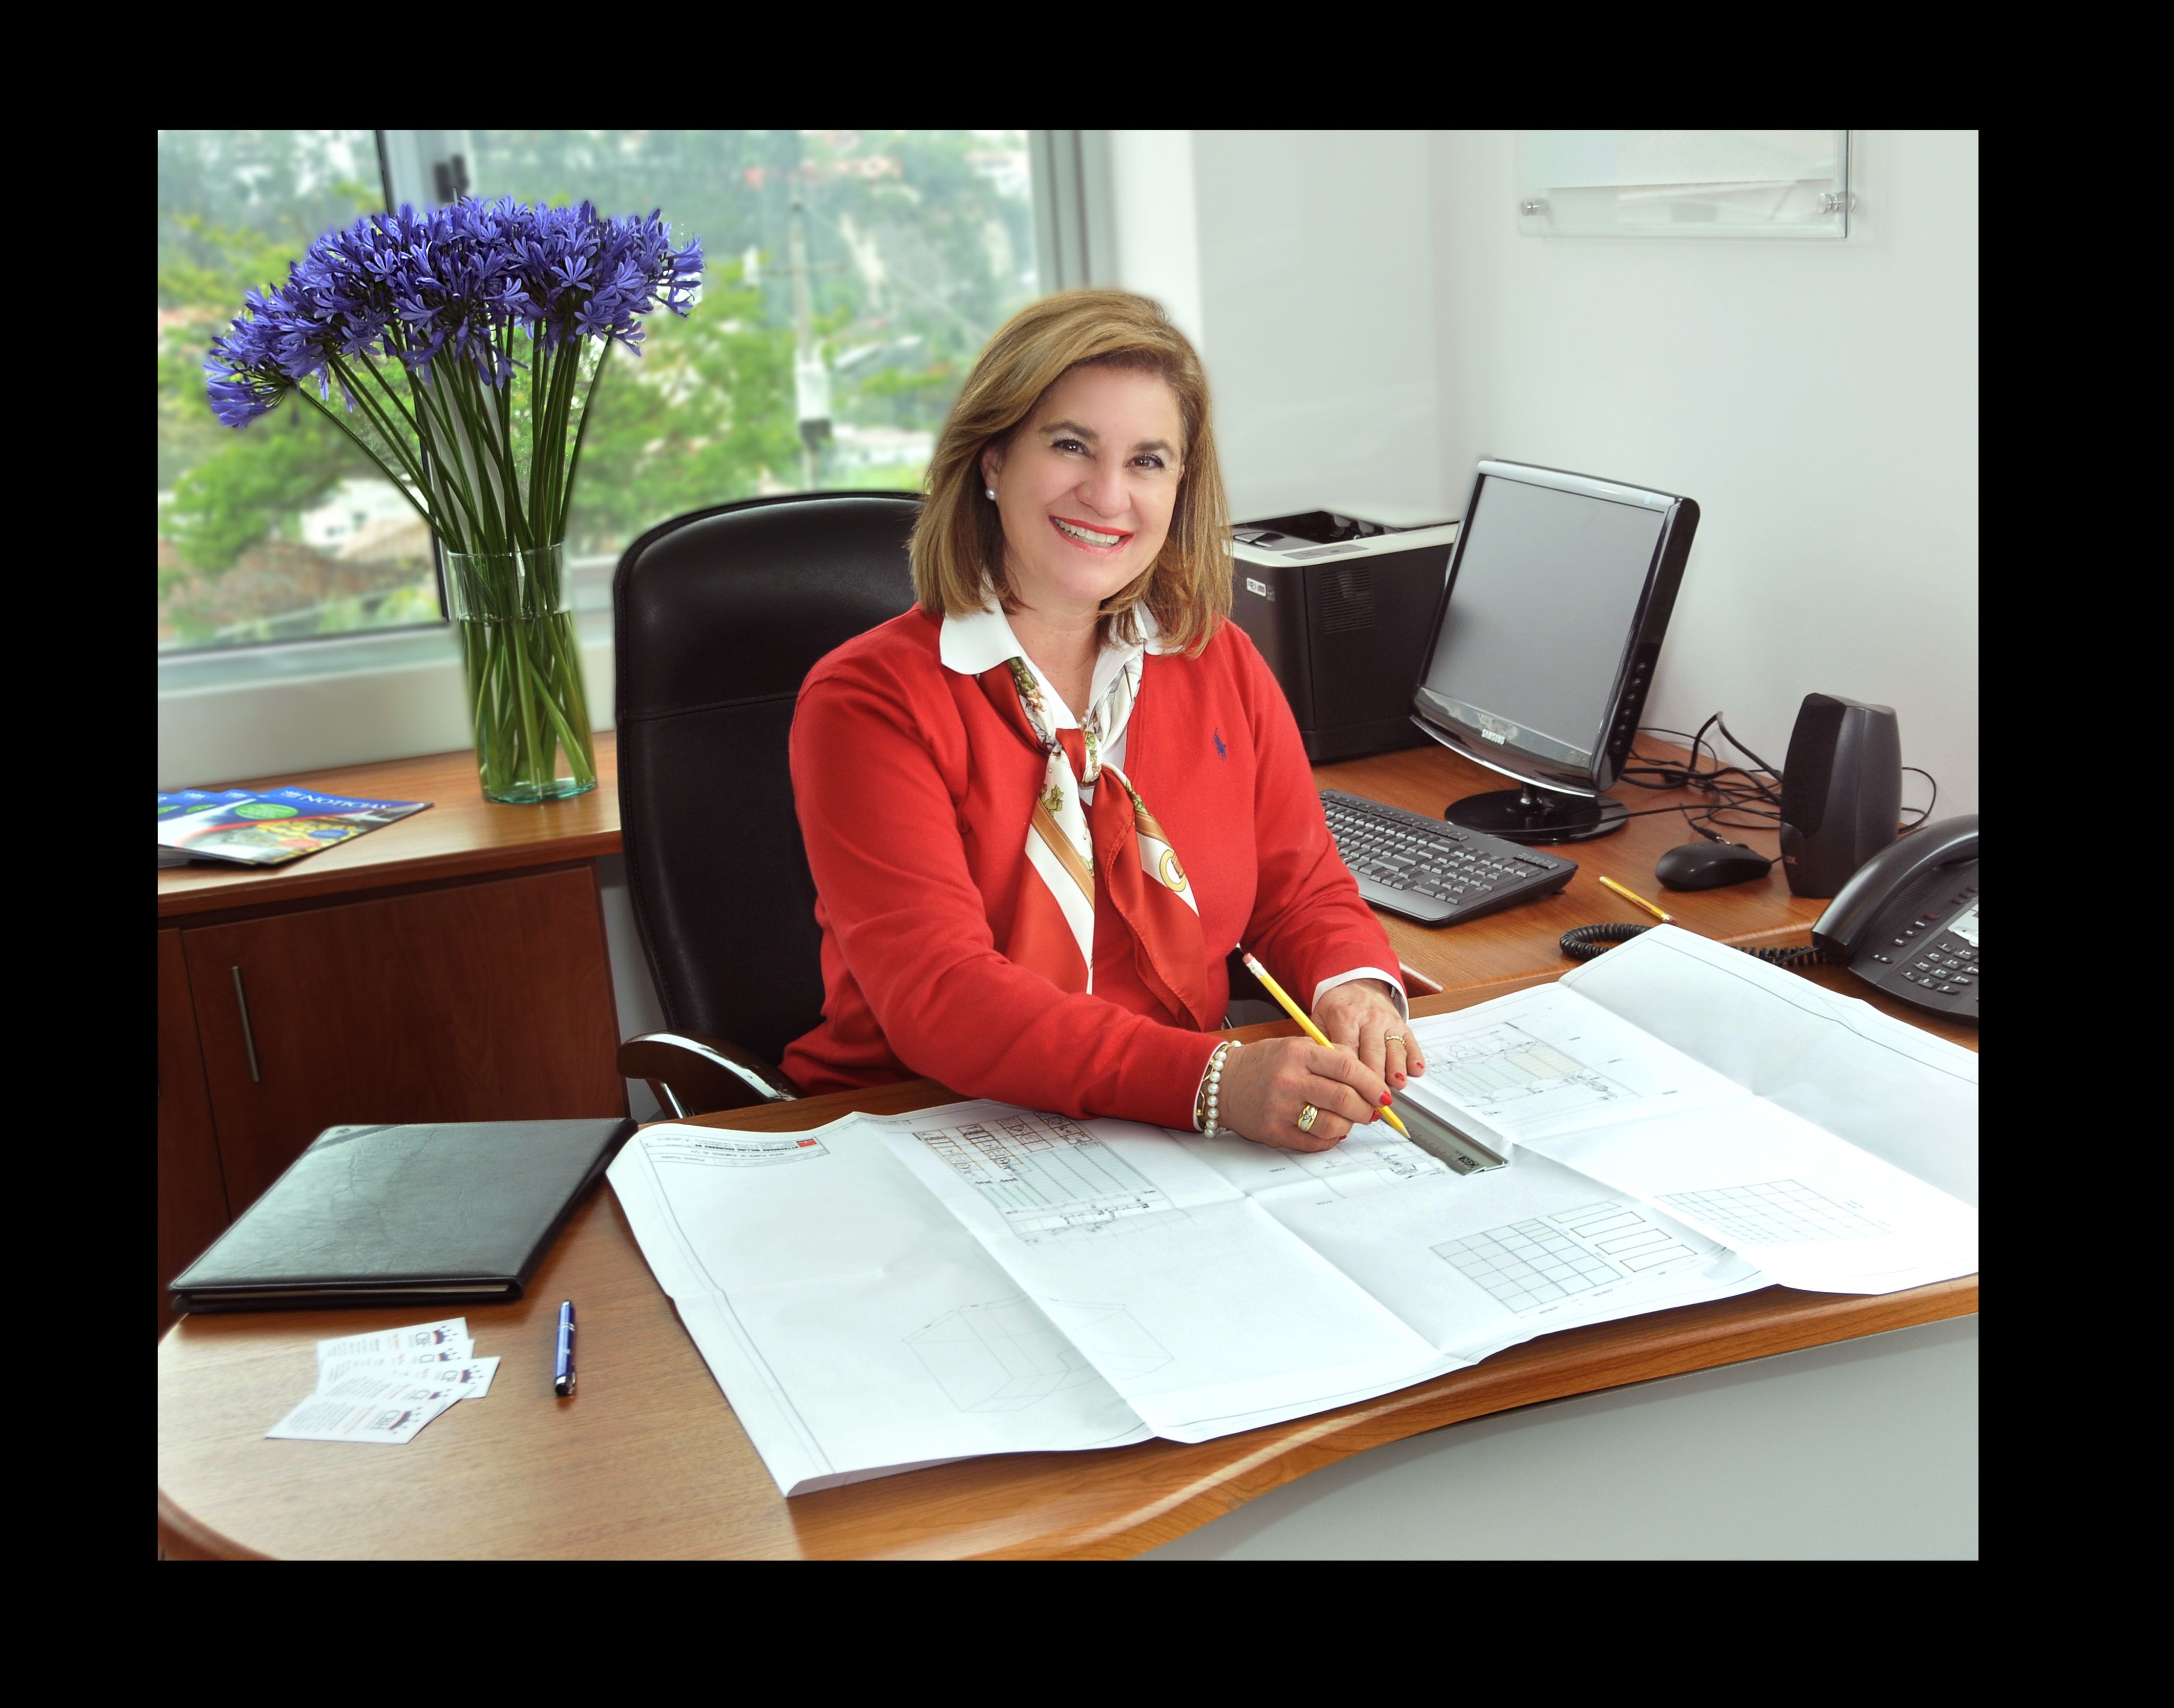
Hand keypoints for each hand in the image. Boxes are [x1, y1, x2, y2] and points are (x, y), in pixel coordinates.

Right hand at [1217, 1036, 1389, 1152]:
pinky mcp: (1274, 1132)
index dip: (1372, 1084)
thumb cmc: (1262, 1064)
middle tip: (1372, 1111)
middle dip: (1366, 1109)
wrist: (1222, 1083)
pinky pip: (1314, 1143)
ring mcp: (1281, 1108)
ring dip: (1349, 1125)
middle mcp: (1290, 1080)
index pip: (1347, 1068)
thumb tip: (1367, 1075)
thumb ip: (1330, 1055)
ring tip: (1348, 1120)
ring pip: (1333, 1125)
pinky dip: (1330, 1139)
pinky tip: (1329, 1131)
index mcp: (1298, 1053)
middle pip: (1344, 1099)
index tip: (1384, 1094)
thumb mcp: (1295, 1046)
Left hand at [1314, 978, 1425, 1090]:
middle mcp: (1368, 1018)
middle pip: (1373, 1051)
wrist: (1356, 983)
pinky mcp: (1402, 1024)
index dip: (1350, 1073)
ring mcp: (1388, 1021)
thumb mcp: (1319, 1020)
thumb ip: (1318, 1045)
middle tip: (1374, 1099)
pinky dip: (1414, 1056)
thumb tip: (1317, 1075)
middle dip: (1375, 1077)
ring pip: (1394, 1047)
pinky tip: (1416, 1070)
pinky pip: (1410, 1041)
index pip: (1348, 1049)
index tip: (1349, 1093)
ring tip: (1398, 1085)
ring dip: (1397, 1068)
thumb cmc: (1336, 1007)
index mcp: (1344, 1017)